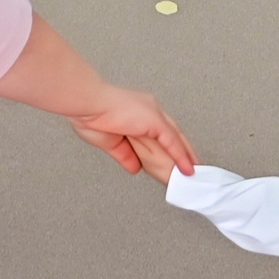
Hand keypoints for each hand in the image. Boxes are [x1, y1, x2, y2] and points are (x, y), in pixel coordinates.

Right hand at [66, 84, 195, 177]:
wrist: (86, 105)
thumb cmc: (89, 115)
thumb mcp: (110, 143)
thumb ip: (125, 155)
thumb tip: (135, 167)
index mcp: (136, 112)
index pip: (158, 131)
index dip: (168, 147)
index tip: (173, 161)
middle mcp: (148, 109)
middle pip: (172, 133)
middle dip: (182, 151)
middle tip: (189, 168)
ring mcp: (152, 113)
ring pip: (175, 137)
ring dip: (185, 156)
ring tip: (191, 173)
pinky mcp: (154, 119)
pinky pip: (172, 141)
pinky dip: (181, 156)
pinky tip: (187, 168)